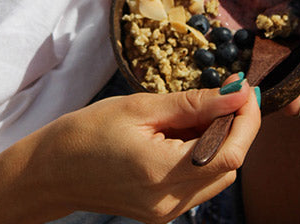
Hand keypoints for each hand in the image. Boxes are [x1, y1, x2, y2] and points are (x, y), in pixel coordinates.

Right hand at [37, 75, 259, 222]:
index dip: (247, 118)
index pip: (231, 151)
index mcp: (163, 173)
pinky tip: (183, 132)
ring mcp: (168, 209)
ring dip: (219, 138)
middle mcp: (171, 201)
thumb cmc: (88, 132)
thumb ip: (194, 102)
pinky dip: (202, 152)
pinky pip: (199, 179)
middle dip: (235, 125)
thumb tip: (236, 92)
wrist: (52, 170)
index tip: (244, 89)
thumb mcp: (141, 106)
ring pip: (218, 172)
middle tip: (221, 95)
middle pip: (229, 163)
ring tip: (194, 113)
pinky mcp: (163, 208)